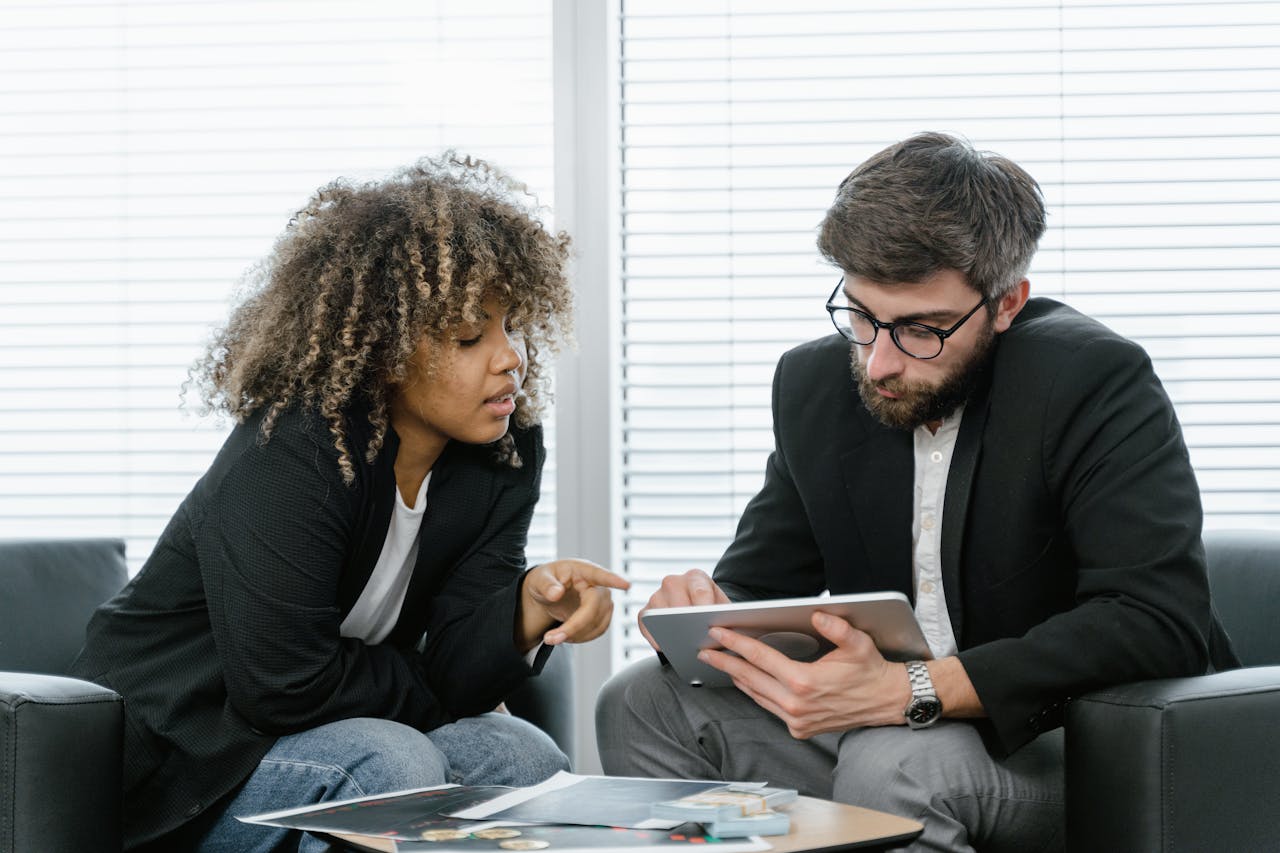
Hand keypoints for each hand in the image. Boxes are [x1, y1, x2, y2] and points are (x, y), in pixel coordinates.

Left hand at [520, 559, 629, 649]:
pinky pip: (598, 631)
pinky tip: (567, 636)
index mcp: (582, 570)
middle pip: (594, 608)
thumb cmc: (545, 581)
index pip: (599, 575)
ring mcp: (602, 601)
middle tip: (550, 639)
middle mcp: (597, 585)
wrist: (547, 594)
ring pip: (597, 623)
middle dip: (574, 626)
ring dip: (575, 635)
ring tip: (553, 637)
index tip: (626, 585)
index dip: (613, 580)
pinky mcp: (603, 615)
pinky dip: (581, 637)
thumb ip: (546, 585)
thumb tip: (556, 593)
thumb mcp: (538, 579)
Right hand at [637, 569, 730, 651]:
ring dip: (670, 630)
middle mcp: (673, 582)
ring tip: (683, 644)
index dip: (704, 610)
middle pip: (678, 603)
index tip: (709, 626)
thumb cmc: (713, 610)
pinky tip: (667, 647)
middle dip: (687, 622)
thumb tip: (717, 629)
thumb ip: (722, 615)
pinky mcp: (646, 611)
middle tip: (696, 639)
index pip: (700, 592)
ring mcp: (657, 595)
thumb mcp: (723, 608)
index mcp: (696, 577)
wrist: (701, 610)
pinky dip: (655, 638)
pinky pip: (646, 625)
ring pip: (660, 613)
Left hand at [697, 611, 908, 738]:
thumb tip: (817, 614)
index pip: (760, 659)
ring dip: (737, 678)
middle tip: (705, 649)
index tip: (717, 634)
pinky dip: (755, 693)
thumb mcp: (857, 644)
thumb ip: (836, 627)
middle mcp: (795, 705)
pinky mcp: (800, 730)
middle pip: (749, 679)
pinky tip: (746, 681)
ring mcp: (796, 721)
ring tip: (720, 662)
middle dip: (725, 662)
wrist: (886, 702)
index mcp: (804, 683)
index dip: (736, 644)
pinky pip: (768, 708)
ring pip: (756, 696)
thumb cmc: (870, 670)